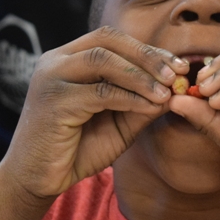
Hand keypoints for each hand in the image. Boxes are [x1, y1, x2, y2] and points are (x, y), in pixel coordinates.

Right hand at [0, 26, 188, 198]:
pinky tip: (150, 106)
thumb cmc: (78, 149)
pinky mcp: (52, 102)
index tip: (181, 66)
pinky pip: (100, 92)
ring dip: (141, 75)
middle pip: (107, 40)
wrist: (38, 180)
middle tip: (178, 74)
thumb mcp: (119, 122)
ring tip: (168, 92)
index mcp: (68, 58)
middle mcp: (55, 60)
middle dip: (148, 56)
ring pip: (104, 61)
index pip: (112, 39)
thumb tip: (177, 87)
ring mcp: (51, 78)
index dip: (149, 49)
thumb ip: (143, 102)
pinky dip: (130, 97)